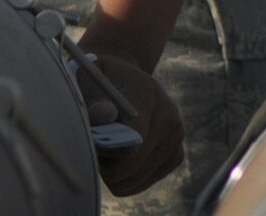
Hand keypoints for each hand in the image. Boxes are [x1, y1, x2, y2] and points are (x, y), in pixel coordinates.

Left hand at [76, 46, 183, 196]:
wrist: (124, 79)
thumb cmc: (100, 82)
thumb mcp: (89, 81)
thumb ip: (93, 101)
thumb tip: (103, 116)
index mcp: (149, 95)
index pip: (130, 143)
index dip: (104, 151)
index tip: (90, 142)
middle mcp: (170, 119)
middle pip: (130, 169)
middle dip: (106, 164)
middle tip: (94, 145)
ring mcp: (176, 139)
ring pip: (132, 182)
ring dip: (113, 173)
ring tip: (106, 148)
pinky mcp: (175, 157)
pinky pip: (138, 185)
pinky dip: (124, 178)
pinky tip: (119, 156)